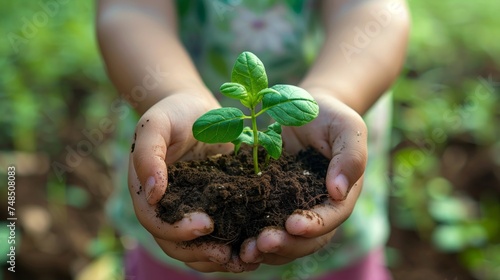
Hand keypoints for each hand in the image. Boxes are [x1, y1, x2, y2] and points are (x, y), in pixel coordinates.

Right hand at [128, 93, 258, 271]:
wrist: (196, 109)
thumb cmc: (173, 113)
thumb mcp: (156, 125)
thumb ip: (148, 154)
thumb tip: (153, 193)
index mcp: (147, 193)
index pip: (155, 221)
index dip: (177, 230)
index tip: (206, 224)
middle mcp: (167, 208)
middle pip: (175, 244)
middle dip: (200, 253)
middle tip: (228, 254)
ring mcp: (190, 211)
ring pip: (197, 248)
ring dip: (218, 260)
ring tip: (245, 261)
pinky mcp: (214, 208)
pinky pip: (220, 235)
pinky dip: (233, 246)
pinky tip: (254, 248)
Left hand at [239, 92, 367, 264]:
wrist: (304, 109)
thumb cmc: (329, 116)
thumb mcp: (346, 128)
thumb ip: (350, 157)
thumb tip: (338, 191)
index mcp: (341, 194)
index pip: (332, 217)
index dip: (315, 225)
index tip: (293, 225)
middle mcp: (318, 208)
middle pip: (307, 238)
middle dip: (286, 244)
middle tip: (262, 243)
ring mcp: (294, 208)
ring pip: (285, 240)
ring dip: (267, 249)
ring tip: (245, 251)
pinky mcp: (271, 203)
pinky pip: (262, 225)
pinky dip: (250, 236)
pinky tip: (234, 241)